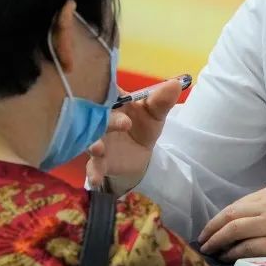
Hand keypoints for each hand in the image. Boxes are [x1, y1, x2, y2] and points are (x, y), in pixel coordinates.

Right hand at [86, 79, 181, 193]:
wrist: (141, 154)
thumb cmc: (143, 125)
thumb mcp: (155, 114)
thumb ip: (161, 101)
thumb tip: (175, 84)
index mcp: (111, 102)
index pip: (104, 92)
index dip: (104, 89)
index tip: (109, 90)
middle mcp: (98, 120)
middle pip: (96, 117)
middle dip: (108, 121)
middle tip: (125, 124)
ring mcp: (97, 141)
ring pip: (90, 141)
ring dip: (93, 145)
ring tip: (97, 148)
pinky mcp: (99, 162)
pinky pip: (93, 167)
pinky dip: (93, 173)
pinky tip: (94, 180)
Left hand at [199, 185, 265, 260]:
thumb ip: (263, 207)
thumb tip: (236, 221)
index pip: (236, 204)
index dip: (219, 218)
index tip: (210, 228)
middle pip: (230, 215)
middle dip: (212, 228)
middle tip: (202, 239)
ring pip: (233, 230)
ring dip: (217, 240)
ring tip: (210, 249)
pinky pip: (245, 247)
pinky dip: (232, 252)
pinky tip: (226, 257)